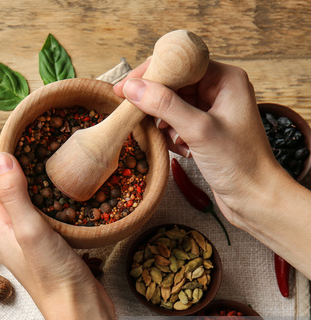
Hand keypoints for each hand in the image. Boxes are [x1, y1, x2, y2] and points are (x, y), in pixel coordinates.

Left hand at [0, 148, 111, 313]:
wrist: (79, 310)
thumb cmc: (52, 274)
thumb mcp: (29, 229)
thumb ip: (13, 194)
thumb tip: (1, 157)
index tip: (15, 129)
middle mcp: (8, 232)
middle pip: (4, 188)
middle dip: (14, 161)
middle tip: (34, 136)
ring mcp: (27, 239)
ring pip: (24, 199)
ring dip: (32, 176)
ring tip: (48, 152)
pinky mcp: (47, 244)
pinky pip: (41, 210)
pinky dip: (47, 193)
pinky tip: (63, 186)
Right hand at [113, 60, 284, 224]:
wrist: (254, 197)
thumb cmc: (238, 163)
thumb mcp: (197, 130)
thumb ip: (163, 105)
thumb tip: (132, 87)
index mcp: (226, 79)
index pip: (180, 63)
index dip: (151, 73)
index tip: (124, 87)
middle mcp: (220, 89)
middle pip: (174, 83)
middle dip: (158, 103)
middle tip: (143, 118)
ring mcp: (213, 109)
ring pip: (172, 104)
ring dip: (165, 123)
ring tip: (175, 140)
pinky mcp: (205, 128)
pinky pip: (176, 122)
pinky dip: (172, 135)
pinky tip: (183, 150)